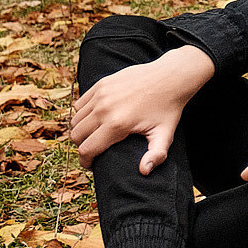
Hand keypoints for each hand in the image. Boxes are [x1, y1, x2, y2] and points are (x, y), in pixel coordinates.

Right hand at [69, 46, 214, 171]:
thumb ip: (156, 155)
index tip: (92, 165)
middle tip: (94, 149)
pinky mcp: (101, 84)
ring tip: (94, 135)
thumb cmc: (169, 108)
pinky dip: (82, 113)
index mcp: (117, 124)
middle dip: (82, 146)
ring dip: (81, 130)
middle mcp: (104, 108)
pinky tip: (94, 118)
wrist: (171, 77)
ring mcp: (101, 94)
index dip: (86, 162)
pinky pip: (80, 104)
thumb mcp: (165, 134)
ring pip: (75, 120)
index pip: (86, 150)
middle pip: (76, 135)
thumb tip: (144, 171)